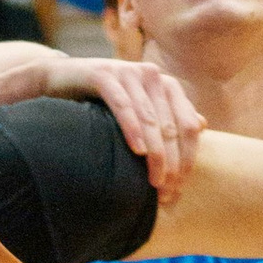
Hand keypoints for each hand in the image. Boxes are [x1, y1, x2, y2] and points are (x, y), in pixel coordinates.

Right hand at [53, 53, 203, 198]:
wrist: (59, 79)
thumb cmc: (102, 99)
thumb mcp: (140, 106)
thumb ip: (170, 114)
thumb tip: (203, 125)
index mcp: (166, 84)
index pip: (188, 125)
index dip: (188, 157)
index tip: (180, 186)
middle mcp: (152, 75)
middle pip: (171, 126)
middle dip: (172, 162)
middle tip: (166, 190)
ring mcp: (128, 72)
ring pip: (150, 119)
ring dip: (155, 154)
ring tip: (154, 181)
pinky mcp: (104, 75)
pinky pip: (123, 106)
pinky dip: (132, 130)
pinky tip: (137, 151)